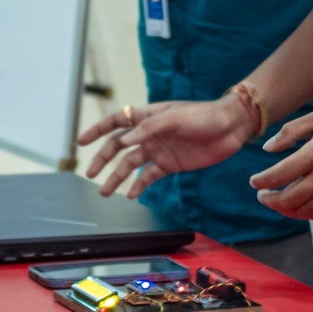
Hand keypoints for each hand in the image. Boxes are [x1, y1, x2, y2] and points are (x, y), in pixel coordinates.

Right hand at [80, 96, 256, 198]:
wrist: (231, 127)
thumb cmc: (204, 116)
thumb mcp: (175, 117)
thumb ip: (149, 128)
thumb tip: (124, 140)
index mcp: (148, 116)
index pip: (116, 121)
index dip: (97, 130)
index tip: (81, 141)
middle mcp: (150, 133)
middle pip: (118, 146)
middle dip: (102, 159)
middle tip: (90, 173)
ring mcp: (159, 149)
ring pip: (130, 164)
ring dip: (117, 177)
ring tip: (104, 191)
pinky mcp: (170, 164)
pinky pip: (149, 176)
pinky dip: (139, 185)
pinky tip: (131, 195)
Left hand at [248, 100, 312, 220]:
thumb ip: (291, 132)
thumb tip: (268, 149)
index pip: (279, 175)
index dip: (262, 182)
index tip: (254, 182)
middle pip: (290, 199)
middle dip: (270, 200)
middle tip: (262, 196)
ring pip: (307, 211)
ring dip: (288, 210)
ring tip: (278, 203)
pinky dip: (310, 215)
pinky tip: (301, 208)